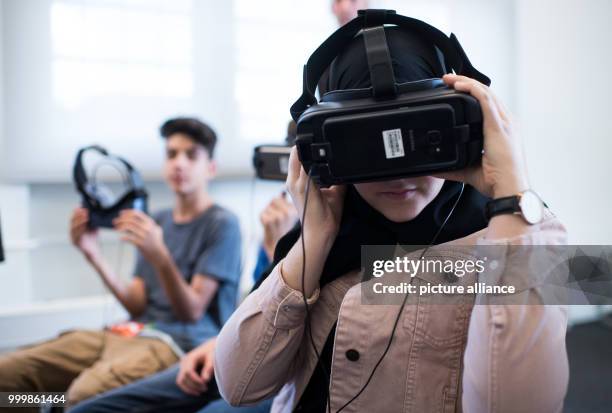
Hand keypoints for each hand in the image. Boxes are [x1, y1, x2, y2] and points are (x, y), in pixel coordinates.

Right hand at [70, 208, 100, 261]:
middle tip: (83, 209)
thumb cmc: (93, 238)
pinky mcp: (76, 242)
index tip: (79, 206)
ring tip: (85, 214)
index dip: (76, 212)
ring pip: (74, 227)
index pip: (73, 218)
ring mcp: (73, 238)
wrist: (94, 252)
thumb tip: (94, 210)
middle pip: (72, 222)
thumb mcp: (92, 227)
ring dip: (79, 220)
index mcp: (75, 228)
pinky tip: (85, 223)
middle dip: (77, 215)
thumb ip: (91, 220)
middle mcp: (72, 233)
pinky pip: (78, 233)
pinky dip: (81, 227)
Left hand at [113, 210, 167, 266]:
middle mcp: (147, 227)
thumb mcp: (156, 230)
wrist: (159, 254)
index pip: (136, 213)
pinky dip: (124, 237)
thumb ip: (148, 223)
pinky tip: (121, 238)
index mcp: (150, 222)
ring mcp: (144, 235)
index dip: (127, 212)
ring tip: (116, 229)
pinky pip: (129, 238)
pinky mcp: (141, 243)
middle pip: (130, 219)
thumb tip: (134, 217)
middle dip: (120, 219)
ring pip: (129, 227)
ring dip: (120, 227)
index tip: (120, 214)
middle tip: (115, 222)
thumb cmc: (156, 242)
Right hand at [176, 337, 216, 395]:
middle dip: (193, 386)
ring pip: (180, 381)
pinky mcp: (184, 369)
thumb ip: (208, 369)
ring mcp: (183, 365)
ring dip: (189, 388)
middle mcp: (184, 361)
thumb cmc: (213, 352)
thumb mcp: (213, 359)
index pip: (188, 372)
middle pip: (183, 378)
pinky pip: (182, 381)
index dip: (195, 381)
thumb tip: (205, 380)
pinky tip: (197, 390)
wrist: (211, 346)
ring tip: (201, 392)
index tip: (205, 385)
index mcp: (191, 357)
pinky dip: (188, 387)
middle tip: (205, 389)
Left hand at [260, 192, 298, 259]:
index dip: (280, 206)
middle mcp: (291, 212)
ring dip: (268, 216)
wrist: (282, 253)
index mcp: (298, 210)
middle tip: (278, 223)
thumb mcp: (291, 218)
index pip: (282, 197)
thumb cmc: (286, 236)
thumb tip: (282, 193)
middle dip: (273, 209)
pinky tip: (270, 229)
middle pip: (274, 200)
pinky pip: (262, 214)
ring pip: (268, 208)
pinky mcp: (271, 221)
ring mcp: (281, 216)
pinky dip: (263, 221)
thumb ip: (287, 205)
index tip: (283, 218)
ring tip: (275, 226)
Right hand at [286, 147, 345, 243]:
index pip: (297, 157)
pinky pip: (306, 166)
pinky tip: (326, 154)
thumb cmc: (325, 217)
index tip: (321, 142)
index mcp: (297, 183)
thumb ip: (335, 179)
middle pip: (295, 153)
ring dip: (312, 150)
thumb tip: (346, 168)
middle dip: (308, 145)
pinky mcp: (303, 187)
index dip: (307, 148)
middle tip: (325, 140)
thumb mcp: (333, 193)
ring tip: (327, 145)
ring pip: (299, 156)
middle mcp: (293, 181)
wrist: (319, 234)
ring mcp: (296, 183)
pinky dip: (315, 159)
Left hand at [434, 74, 528, 197]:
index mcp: (503, 130)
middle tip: (447, 80)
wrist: (508, 189)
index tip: (455, 90)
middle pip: (486, 94)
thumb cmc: (495, 181)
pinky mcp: (499, 126)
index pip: (488, 104)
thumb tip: (435, 170)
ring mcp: (505, 122)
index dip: (472, 94)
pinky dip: (472, 89)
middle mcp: (507, 122)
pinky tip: (459, 86)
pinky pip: (485, 100)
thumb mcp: (469, 171)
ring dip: (466, 82)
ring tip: (449, 79)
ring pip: (485, 92)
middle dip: (466, 83)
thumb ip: (453, 168)